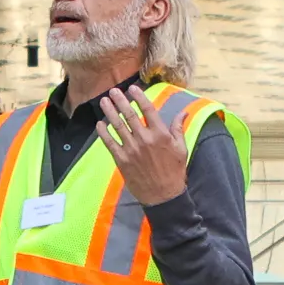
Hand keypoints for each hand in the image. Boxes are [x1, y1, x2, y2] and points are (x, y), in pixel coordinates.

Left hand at [96, 84, 189, 205]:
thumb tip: (183, 112)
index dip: (139, 97)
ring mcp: (132, 149)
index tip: (132, 88)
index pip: (148, 109)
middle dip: (120, 101)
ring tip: (104, 101)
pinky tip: (100, 124)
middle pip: (130, 115)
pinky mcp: (122, 160)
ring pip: (118, 126)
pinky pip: (110, 143)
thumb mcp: (181, 148)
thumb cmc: (174, 171)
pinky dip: (104, 133)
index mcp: (160, 134)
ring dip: (110, 112)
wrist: (163, 195)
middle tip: (113, 91)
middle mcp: (145, 139)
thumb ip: (178, 128)